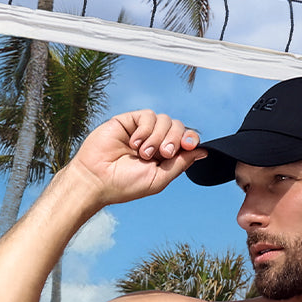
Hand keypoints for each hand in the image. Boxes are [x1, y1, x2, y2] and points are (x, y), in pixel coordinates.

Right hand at [71, 110, 205, 203]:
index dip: (190, 139)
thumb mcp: (159, 179)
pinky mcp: (130, 121)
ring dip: (157, 137)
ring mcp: (142, 131)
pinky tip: (135, 143)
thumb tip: (203, 152)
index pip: (185, 140)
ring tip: (143, 153)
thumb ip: (180, 164)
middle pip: (178, 127)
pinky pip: (148, 116)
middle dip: (175, 139)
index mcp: (164, 157)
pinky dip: (145, 130)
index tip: (189, 145)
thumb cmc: (125, 185)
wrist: (97, 179)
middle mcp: (155, 142)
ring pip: (165, 120)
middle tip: (163, 153)